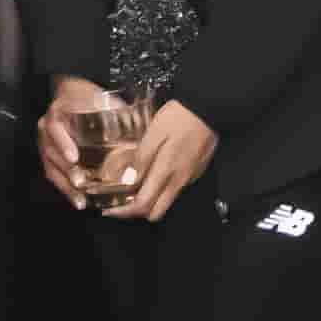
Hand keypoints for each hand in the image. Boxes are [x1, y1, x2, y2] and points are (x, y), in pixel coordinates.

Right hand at [37, 83, 118, 206]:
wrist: (71, 95)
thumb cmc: (87, 98)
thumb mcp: (99, 98)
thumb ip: (115, 111)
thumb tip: (140, 130)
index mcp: (57, 114)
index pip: (55, 128)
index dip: (63, 143)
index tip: (74, 157)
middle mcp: (47, 131)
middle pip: (52, 153)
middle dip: (67, 171)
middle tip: (81, 183)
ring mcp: (46, 145)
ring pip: (52, 168)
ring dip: (66, 186)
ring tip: (81, 200)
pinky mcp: (50, 158)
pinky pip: (54, 176)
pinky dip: (66, 190)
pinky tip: (80, 202)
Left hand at [103, 98, 218, 222]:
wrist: (208, 108)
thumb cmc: (180, 117)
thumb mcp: (154, 133)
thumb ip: (141, 158)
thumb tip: (129, 180)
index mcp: (165, 171)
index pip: (143, 205)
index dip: (125, 212)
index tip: (111, 209)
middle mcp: (178, 181)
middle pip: (156, 212)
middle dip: (137, 212)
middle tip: (122, 202)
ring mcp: (189, 178)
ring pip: (166, 201)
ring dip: (150, 200)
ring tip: (135, 185)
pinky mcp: (195, 171)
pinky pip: (176, 188)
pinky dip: (162, 187)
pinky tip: (154, 172)